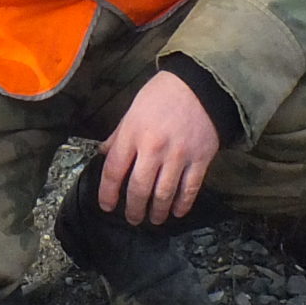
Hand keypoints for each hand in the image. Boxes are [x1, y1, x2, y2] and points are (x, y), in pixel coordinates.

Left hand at [99, 70, 220, 225]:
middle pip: (138, 189)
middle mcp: (153, 148)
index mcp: (133, 134)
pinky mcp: (200, 159)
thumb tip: (104, 153)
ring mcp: (178, 155)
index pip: (113, 171)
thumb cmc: (163, 95)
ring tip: (153, 219)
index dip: (107, 193)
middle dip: (133, 209)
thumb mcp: (133, 110)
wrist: (201, 85)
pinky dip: (182, 204)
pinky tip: (177, 212)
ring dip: (157, 212)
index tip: (107, 206)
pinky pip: (189, 189)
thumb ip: (119, 135)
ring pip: (164, 194)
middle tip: (133, 218)